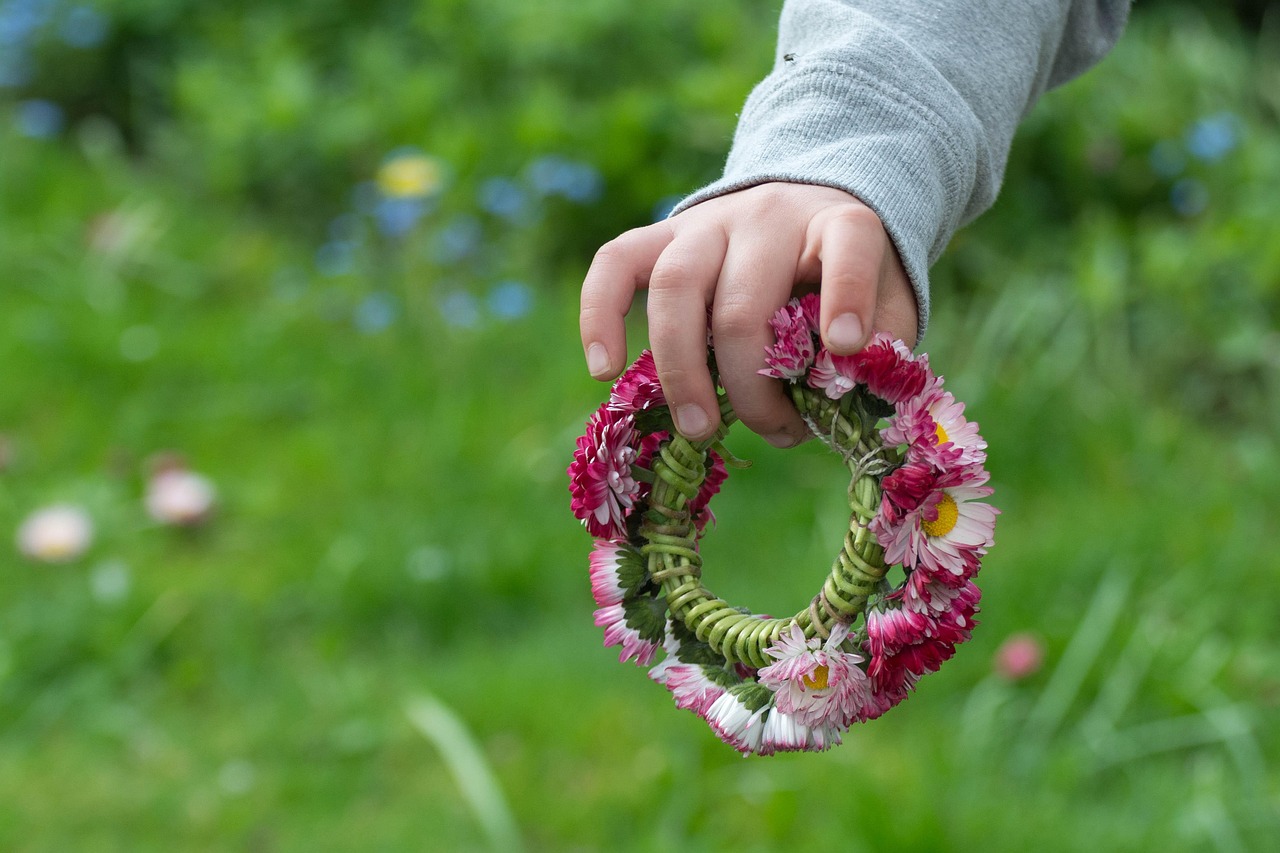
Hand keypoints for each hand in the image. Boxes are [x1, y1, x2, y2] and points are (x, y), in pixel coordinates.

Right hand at [579, 182, 917, 446]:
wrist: (804, 213)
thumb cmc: (844, 282)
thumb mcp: (886, 307)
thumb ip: (879, 347)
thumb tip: (838, 397)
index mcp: (839, 223)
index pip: (848, 243)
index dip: (848, 295)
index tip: (848, 346)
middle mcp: (769, 215)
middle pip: (744, 300)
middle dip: (753, 384)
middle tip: (774, 431)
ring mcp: (708, 222)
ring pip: (674, 286)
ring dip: (682, 368)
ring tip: (699, 428)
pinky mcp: (660, 235)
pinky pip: (615, 264)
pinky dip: (601, 316)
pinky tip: (606, 370)